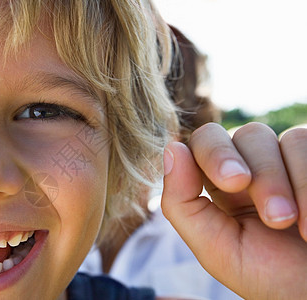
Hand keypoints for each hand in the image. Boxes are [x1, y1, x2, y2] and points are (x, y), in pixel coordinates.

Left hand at [161, 122, 306, 299]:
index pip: (204, 143)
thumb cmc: (266, 276)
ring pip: (279, 138)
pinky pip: (304, 142)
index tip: (233, 183)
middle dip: (259, 172)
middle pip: (244, 135)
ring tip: (291, 224)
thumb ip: (182, 202)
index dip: (214, 152)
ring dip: (283, 182)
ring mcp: (286, 161)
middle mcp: (252, 167)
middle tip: (274, 214)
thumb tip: (171, 149)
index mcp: (220, 185)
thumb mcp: (214, 247)